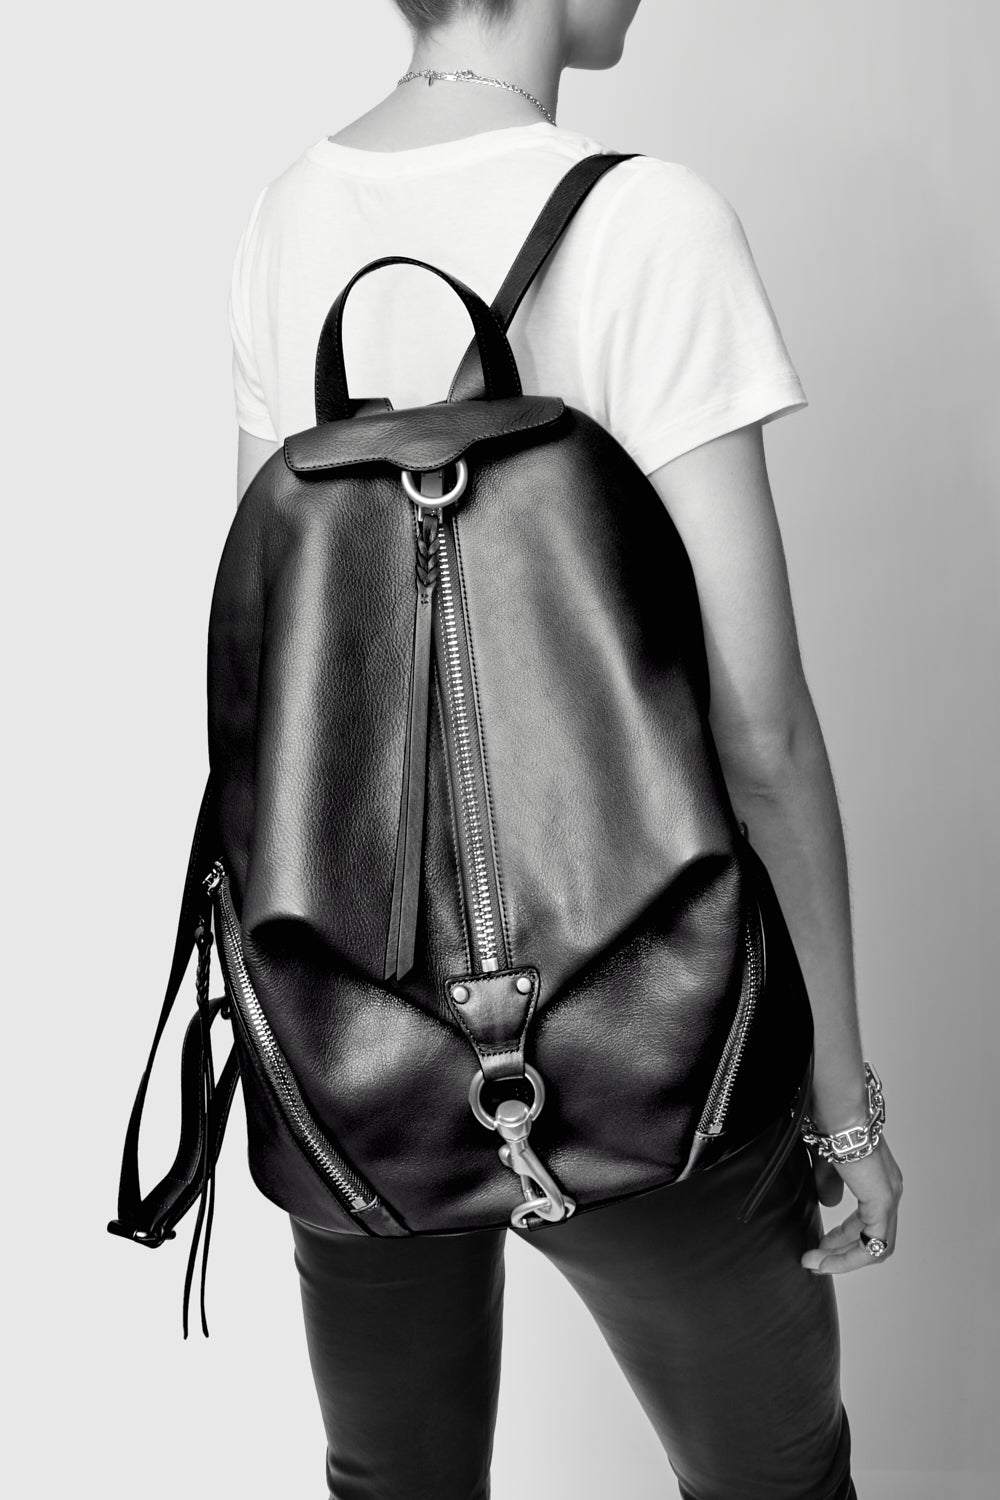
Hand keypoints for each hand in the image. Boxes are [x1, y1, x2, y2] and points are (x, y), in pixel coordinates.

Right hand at [800, 1134, 902, 1273]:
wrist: (839, 1113)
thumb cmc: (831, 1127)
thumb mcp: (827, 1163)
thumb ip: (829, 1184)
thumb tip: (828, 1204)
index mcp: (879, 1178)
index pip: (868, 1220)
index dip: (844, 1237)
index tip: (821, 1245)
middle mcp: (890, 1189)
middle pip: (873, 1237)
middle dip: (842, 1252)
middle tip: (815, 1261)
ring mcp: (889, 1197)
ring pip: (876, 1246)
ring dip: (844, 1259)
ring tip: (816, 1265)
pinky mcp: (883, 1203)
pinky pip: (873, 1245)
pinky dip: (850, 1258)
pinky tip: (827, 1261)